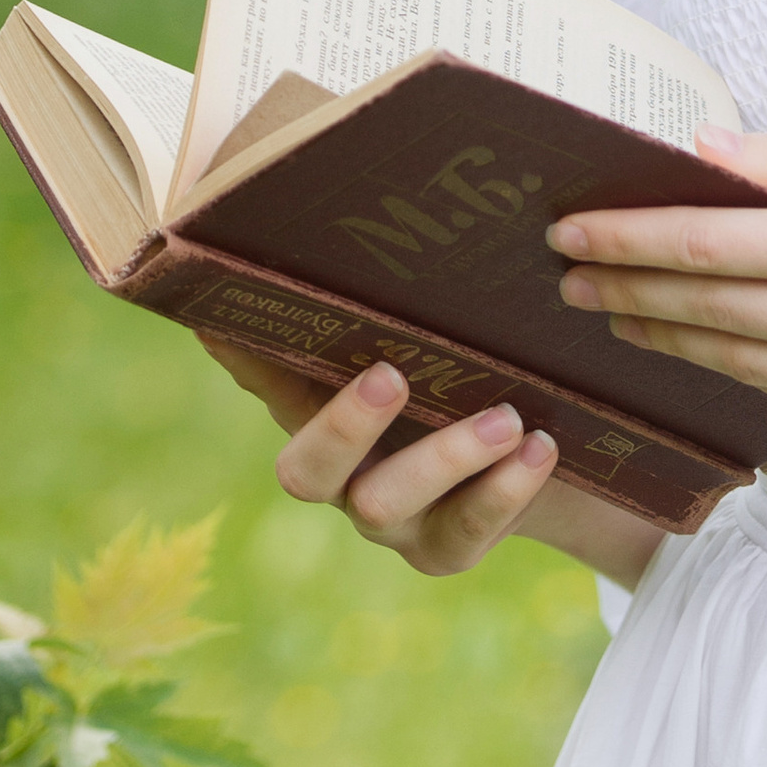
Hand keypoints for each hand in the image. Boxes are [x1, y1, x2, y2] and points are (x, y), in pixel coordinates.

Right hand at [198, 338, 656, 584]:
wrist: (543, 452)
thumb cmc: (472, 374)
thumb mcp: (437, 336)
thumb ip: (386, 303)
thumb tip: (343, 215)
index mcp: (320, 413)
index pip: (267, 379)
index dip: (241, 355)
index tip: (224, 316)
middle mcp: (339, 473)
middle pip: (305, 471)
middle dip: (341, 426)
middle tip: (390, 375)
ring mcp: (388, 520)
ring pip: (385, 504)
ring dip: (446, 456)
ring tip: (507, 419)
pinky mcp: (445, 551)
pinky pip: (464, 531)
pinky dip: (505, 490)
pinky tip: (540, 447)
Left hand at [547, 129, 766, 435]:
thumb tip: (698, 156)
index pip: (703, 248)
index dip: (628, 241)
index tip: (570, 234)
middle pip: (703, 311)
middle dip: (626, 293)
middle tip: (565, 282)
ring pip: (732, 364)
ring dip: (663, 341)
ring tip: (615, 320)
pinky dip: (732, 371)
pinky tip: (699, 352)